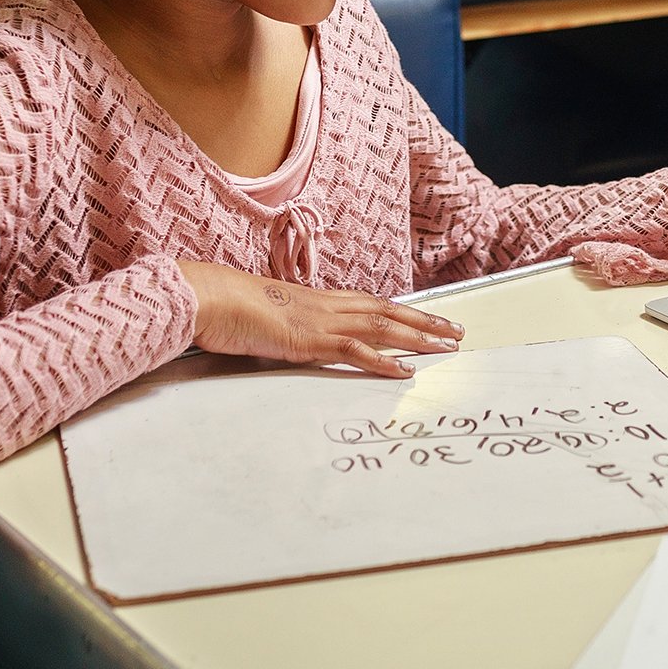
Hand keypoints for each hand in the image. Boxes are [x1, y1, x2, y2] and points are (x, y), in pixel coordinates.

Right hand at [177, 262, 462, 378]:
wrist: (210, 298)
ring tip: (446, 347)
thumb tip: (295, 336)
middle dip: (425, 322)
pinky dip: (383, 360)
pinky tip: (405, 370)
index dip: (404, 312)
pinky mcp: (310, 340)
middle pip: (388, 311)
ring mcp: (321, 321)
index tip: (429, 319)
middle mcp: (327, 306)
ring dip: (418, 338)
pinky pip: (355, 351)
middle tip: (457, 332)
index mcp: (319, 300)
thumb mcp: (268, 317)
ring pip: (382, 327)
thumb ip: (289, 326)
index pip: (372, 304)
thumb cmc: (231, 307)